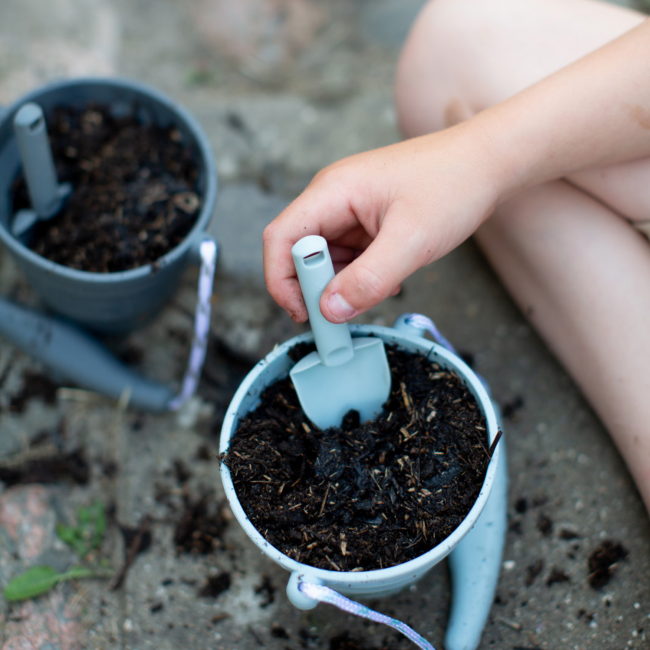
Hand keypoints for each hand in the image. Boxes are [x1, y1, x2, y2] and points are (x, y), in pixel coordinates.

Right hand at [263, 121, 501, 322]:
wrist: (488, 162)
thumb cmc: (453, 185)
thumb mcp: (411, 241)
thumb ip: (368, 279)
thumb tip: (330, 311)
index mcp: (332, 191)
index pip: (281, 238)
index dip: (282, 280)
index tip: (304, 314)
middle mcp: (333, 198)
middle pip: (300, 251)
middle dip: (316, 287)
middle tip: (342, 314)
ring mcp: (350, 210)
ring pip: (326, 258)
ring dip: (342, 284)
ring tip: (377, 291)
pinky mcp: (367, 220)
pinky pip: (350, 256)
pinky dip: (360, 276)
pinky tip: (387, 281)